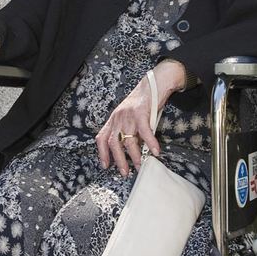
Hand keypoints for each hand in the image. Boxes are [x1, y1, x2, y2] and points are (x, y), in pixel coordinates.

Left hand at [96, 61, 186, 176]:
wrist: (154, 83)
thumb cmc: (144, 101)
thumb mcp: (130, 116)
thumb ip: (129, 131)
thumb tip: (133, 150)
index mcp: (114, 119)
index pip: (102, 137)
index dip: (102, 153)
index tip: (105, 165)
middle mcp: (118, 118)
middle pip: (113, 143)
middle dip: (119, 160)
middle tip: (125, 172)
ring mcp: (128, 116)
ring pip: (128, 140)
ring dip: (134, 155)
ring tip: (140, 165)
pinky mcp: (141, 113)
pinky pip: (145, 132)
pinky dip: (150, 143)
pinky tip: (155, 151)